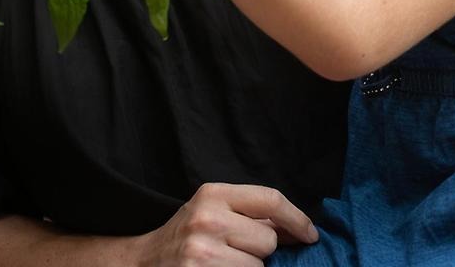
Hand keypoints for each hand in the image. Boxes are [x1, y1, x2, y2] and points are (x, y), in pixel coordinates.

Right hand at [133, 183, 318, 266]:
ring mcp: (202, 251)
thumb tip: (299, 231)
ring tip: (225, 264)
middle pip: (268, 240)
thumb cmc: (187, 236)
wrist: (144, 262)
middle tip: (236, 250)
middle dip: (261, 251)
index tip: (310, 235)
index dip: (297, 219)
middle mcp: (207, 218)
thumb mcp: (214, 211)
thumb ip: (252, 215)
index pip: (270, 200)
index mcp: (213, 194)